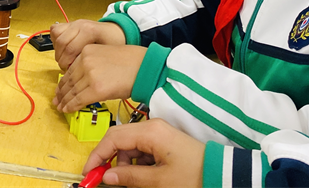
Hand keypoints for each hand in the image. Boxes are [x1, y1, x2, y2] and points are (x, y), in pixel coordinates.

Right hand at [51, 20, 125, 70]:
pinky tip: (63, 48)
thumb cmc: (113, 42)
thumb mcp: (106, 53)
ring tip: (65, 58)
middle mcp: (80, 25)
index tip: (70, 70)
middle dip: (61, 58)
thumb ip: (92, 61)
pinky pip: (55, 30)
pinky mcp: (70, 24)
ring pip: (56, 35)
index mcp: (90, 31)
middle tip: (66, 67)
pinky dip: (56, 40)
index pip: (70, 48)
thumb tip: (76, 72)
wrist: (115, 31)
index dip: (67, 63)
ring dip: (58, 49)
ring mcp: (74, 23)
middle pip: (61, 42)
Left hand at [53, 44, 145, 112]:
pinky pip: (78, 100)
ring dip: (64, 101)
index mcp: (86, 51)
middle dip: (62, 93)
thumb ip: (91, 65)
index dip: (63, 82)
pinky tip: (67, 110)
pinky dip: (71, 106)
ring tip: (61, 107)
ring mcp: (90, 75)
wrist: (144, 67)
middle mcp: (85, 62)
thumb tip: (80, 81)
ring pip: (72, 91)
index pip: (70, 70)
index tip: (60, 89)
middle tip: (57, 100)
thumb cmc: (131, 63)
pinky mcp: (96, 89)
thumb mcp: (105, 56)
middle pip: (69, 81)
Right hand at [83, 119, 204, 187]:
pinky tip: (139, 177)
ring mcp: (158, 133)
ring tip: (128, 182)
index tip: (88, 172)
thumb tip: (107, 176)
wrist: (220, 174)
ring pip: (129, 146)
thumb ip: (129, 177)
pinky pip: (140, 150)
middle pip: (118, 139)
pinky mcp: (162, 141)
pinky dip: (135, 163)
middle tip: (100, 179)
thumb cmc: (194, 175)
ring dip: (123, 164)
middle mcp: (152, 127)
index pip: (113, 138)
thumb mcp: (159, 181)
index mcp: (150, 132)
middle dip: (108, 159)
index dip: (97, 155)